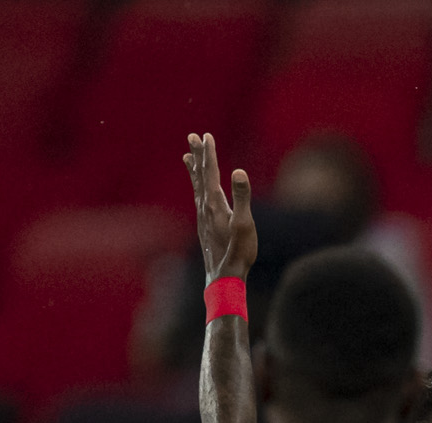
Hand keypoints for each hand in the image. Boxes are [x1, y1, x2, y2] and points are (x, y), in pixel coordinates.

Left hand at [184, 131, 256, 280]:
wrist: (225, 278)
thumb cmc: (238, 253)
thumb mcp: (244, 224)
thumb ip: (242, 197)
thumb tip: (238, 171)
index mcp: (215, 204)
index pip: (211, 173)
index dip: (209, 154)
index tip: (206, 135)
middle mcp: (205, 208)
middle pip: (200, 176)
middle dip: (198, 155)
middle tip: (192, 136)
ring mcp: (203, 218)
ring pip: (197, 187)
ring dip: (194, 170)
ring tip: (187, 156)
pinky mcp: (205, 227)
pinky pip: (199, 199)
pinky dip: (197, 187)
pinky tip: (199, 190)